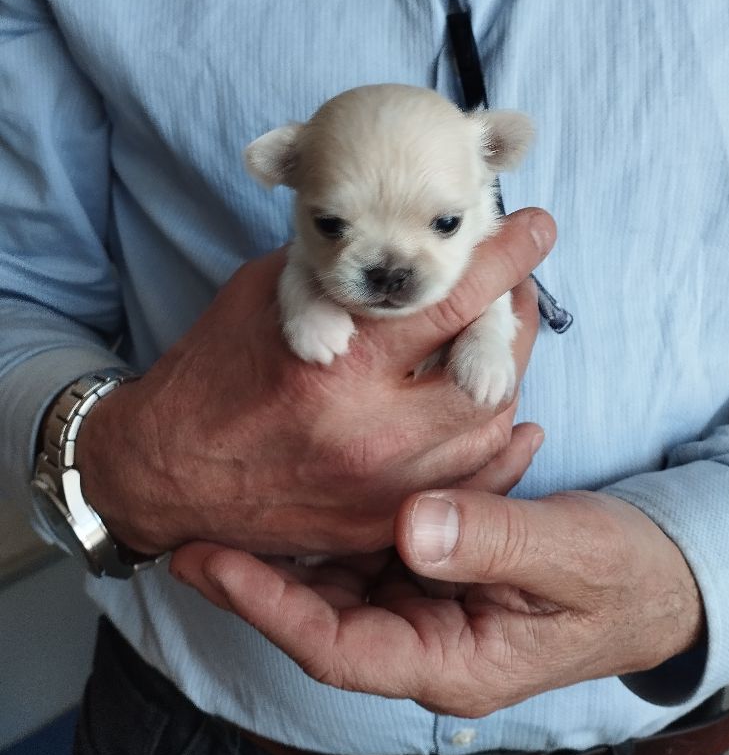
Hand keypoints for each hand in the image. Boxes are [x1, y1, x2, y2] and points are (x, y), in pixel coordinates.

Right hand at [76, 209, 554, 556]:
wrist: (165, 473)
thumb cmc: (213, 369)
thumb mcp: (267, 293)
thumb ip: (344, 270)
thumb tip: (408, 246)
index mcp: (341, 367)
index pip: (452, 301)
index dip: (506, 258)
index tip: (536, 229)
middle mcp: (372, 436)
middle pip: (491, 372)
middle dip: (518, 320)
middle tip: (518, 290)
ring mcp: (383, 492)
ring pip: (491, 430)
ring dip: (505, 376)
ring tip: (498, 342)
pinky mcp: (383, 526)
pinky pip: (470, 484)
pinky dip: (494, 442)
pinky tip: (493, 407)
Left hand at [171, 490, 704, 716]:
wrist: (657, 576)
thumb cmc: (621, 578)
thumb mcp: (569, 557)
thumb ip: (495, 542)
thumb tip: (412, 527)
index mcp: (450, 659)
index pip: (337, 646)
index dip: (268, 604)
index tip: (208, 560)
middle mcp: (425, 638)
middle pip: (321, 613)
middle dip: (258, 571)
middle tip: (196, 520)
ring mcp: (427, 603)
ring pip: (341, 576)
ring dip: (295, 536)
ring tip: (237, 494)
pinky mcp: (435, 567)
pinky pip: (374, 546)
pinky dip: (344, 512)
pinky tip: (317, 477)